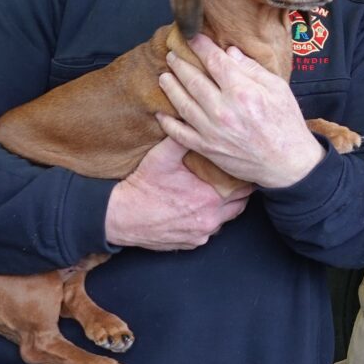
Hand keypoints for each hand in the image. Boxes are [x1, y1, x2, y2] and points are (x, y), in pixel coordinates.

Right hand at [105, 137, 253, 249]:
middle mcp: (210, 219)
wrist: (119, 216)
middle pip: (239, 206)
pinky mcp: (191, 244)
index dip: (244, 178)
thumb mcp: (162, 156)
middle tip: (233, 181)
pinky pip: (208, 233)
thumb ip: (182, 138)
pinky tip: (199, 210)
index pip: (243, 188)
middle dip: (238, 193)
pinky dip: (208, 222)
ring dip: (224, 209)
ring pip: (225, 220)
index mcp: (209, 197)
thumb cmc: (142, 186)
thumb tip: (191, 119)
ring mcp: (201, 234)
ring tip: (218, 194)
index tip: (241, 169)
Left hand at [154, 34, 324, 188]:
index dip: (201, 46)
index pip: (214, 61)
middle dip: (180, 64)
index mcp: (243, 92)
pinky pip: (179, 134)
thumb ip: (252, 69)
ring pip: (182, 103)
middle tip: (172, 54)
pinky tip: (161, 113)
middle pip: (193, 80)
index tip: (192, 36)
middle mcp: (224, 110)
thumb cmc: (286, 124)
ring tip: (164, 76)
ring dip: (170, 87)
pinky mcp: (207, 148)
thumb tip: (229, 52)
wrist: (287, 163)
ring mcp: (212, 131)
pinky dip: (168, 122)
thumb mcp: (278, 89)